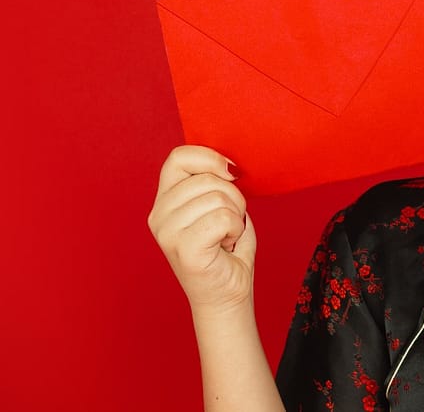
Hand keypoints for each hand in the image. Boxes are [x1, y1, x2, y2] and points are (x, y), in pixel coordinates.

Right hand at [148, 145, 255, 312]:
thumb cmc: (225, 249)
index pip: (179, 157)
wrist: (227, 295)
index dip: (210, 158)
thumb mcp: (218, 205)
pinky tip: (227, 244)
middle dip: (233, 196)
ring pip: (217, 197)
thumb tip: (227, 164)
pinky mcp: (184, 248)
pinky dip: (235, 228)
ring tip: (226, 235)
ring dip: (235, 216)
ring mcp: (167, 232)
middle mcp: (159, 215)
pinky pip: (223, 217)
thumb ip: (214, 181)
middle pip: (207, 178)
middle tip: (229, 222)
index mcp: (164, 200)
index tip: (231, 173)